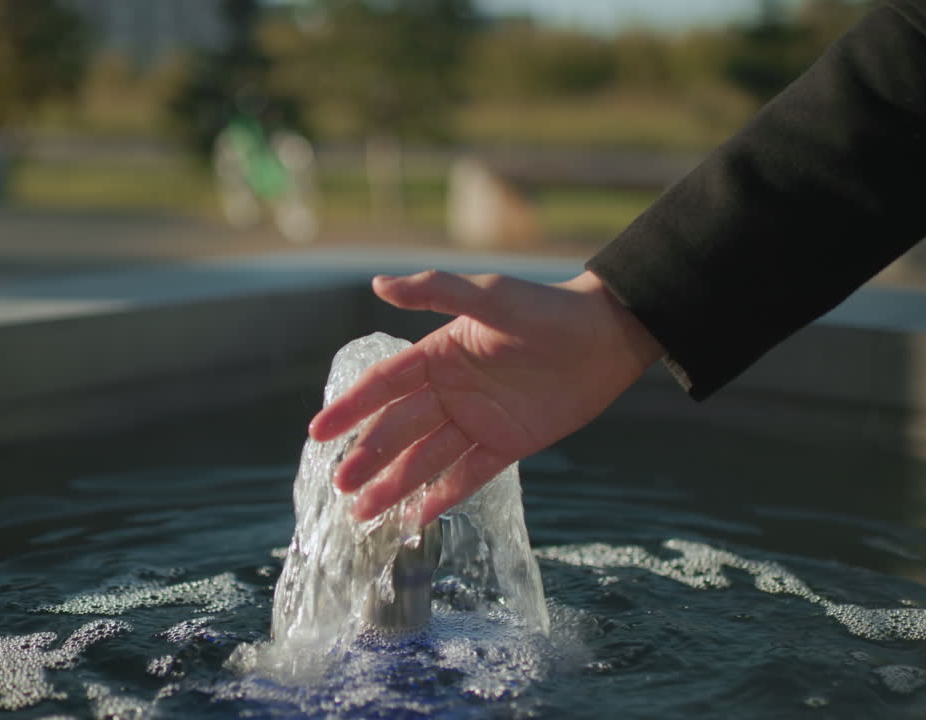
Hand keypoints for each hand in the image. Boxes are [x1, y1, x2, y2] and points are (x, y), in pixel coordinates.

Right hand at [308, 269, 662, 525]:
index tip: (319, 432)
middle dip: (368, 457)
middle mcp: (451, 391)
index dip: (351, 407)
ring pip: (427, 458)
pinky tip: (417, 518)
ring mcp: (478, 420)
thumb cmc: (546, 308)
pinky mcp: (508, 444)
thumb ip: (436, 292)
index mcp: (439, 355)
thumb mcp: (489, 297)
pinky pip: (469, 475)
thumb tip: (378, 284)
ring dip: (395, 484)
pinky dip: (444, 496)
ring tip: (363, 512)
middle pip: (399, 429)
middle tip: (340, 484)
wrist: (606, 337)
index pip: (384, 385)